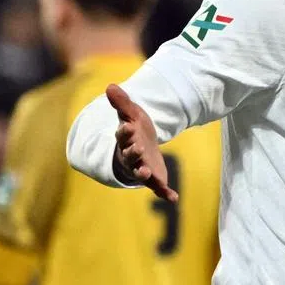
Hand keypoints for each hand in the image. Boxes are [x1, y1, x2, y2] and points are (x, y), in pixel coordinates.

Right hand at [106, 84, 177, 202]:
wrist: (142, 146)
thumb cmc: (135, 130)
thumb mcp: (131, 114)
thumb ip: (122, 103)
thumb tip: (110, 85)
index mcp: (126, 140)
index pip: (122, 136)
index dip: (125, 132)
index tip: (128, 126)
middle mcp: (131, 156)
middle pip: (130, 156)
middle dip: (133, 152)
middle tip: (138, 147)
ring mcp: (142, 168)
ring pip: (140, 173)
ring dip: (143, 173)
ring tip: (148, 173)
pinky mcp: (154, 179)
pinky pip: (158, 188)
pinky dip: (165, 193)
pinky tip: (174, 198)